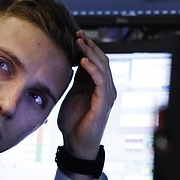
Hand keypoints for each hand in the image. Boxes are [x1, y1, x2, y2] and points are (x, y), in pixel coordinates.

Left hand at [56, 31, 116, 162]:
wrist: (76, 144)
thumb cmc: (73, 122)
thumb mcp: (73, 94)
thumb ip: (77, 79)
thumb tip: (74, 61)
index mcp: (98, 86)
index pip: (97, 61)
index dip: (88, 47)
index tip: (77, 35)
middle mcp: (106, 89)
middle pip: (102, 61)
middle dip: (90, 46)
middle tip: (78, 34)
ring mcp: (106, 96)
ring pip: (103, 68)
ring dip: (90, 54)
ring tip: (80, 43)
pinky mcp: (104, 103)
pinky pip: (101, 82)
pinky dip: (93, 70)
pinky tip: (83, 62)